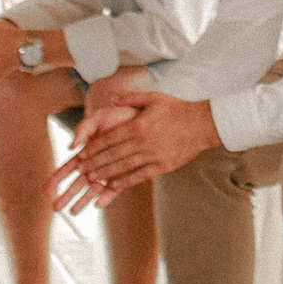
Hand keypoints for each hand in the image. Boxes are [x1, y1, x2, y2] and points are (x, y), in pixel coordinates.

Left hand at [46, 91, 219, 210]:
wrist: (202, 124)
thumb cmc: (177, 109)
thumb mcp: (153, 98)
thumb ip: (130, 99)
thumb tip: (111, 99)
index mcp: (139, 124)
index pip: (110, 139)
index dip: (94, 148)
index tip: (81, 154)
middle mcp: (143, 141)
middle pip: (113, 155)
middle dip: (94, 163)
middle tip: (80, 170)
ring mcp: (153, 155)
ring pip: (123, 166)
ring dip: (105, 174)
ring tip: (91, 179)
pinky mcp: (162, 165)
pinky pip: (139, 176)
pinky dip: (125, 181)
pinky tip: (113, 185)